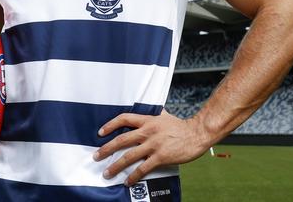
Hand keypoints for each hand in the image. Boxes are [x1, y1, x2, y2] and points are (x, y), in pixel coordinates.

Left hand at [93, 109, 210, 185]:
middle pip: (122, 140)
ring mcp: (153, 145)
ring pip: (129, 156)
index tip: (100, 132)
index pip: (124, 119)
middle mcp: (147, 131)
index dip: (110, 125)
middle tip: (96, 156)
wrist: (196, 134)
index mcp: (147, 120)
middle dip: (106, 149)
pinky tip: (127, 181)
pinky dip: (133, 176)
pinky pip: (143, 168)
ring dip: (116, 165)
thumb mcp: (164, 116)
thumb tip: (147, 110)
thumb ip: (153, 115)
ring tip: (107, 173)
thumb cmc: (180, 126)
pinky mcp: (160, 157)